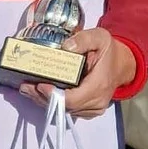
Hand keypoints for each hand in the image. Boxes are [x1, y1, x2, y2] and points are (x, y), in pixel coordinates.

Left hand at [13, 28, 135, 118]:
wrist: (122, 65)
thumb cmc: (109, 51)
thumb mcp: (100, 37)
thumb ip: (83, 39)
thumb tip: (65, 47)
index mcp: (99, 84)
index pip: (73, 99)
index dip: (54, 95)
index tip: (39, 85)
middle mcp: (97, 101)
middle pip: (65, 106)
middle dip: (43, 97)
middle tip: (25, 86)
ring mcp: (93, 109)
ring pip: (65, 110)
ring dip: (44, 101)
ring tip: (26, 89)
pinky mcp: (89, 111)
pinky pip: (68, 111)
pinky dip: (52, 103)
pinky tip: (38, 93)